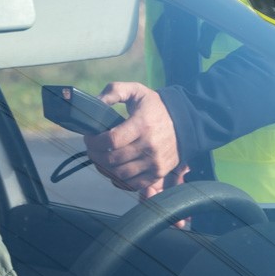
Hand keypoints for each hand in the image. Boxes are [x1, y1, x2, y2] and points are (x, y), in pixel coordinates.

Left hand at [83, 82, 183, 198]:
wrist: (185, 124)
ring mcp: (154, 163)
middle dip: (95, 155)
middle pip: (112, 160)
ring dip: (104, 168)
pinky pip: (132, 185)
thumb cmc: (156, 108)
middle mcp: (149, 146)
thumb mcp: (137, 91)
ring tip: (100, 158)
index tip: (89, 137)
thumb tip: (96, 103)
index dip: (94, 141)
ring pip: (119, 174)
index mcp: (142, 125)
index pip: (111, 141)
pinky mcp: (157, 174)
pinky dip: (118, 180)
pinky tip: (113, 170)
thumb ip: (115, 91)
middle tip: (91, 148)